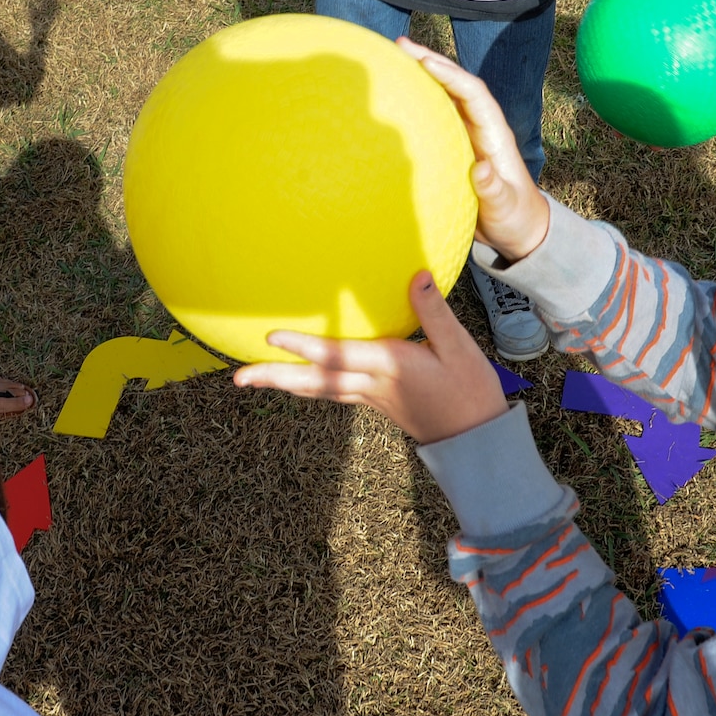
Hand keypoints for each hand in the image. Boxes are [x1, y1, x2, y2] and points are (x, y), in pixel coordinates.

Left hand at [232, 272, 507, 443]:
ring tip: (252, 380)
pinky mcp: (375, 403)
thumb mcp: (459, 348)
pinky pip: (332, 393)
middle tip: (239, 379)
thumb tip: (417, 275)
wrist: (476, 440)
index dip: (303, 346)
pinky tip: (296, 382)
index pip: (337, 355)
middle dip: (275, 378)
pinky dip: (308, 386)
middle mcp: (372, 384)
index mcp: (389, 367)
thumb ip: (434, 311)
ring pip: (319, 390)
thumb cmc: (471, 390)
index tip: (271, 336)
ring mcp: (371, 398)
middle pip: (315, 381)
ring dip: (284, 384)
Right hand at [397, 37, 550, 261]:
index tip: (425, 62)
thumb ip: (494, 191)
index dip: (451, 75)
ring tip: (393, 58)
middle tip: (400, 44)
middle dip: (431, 62)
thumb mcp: (505, 208)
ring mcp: (468, 134)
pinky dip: (417, 101)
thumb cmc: (514, 218)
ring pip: (444, 96)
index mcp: (495, 135)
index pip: (474, 94)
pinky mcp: (457, 146)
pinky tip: (395, 95)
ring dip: (422, 75)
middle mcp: (481, 127)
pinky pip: (435, 115)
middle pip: (456, 85)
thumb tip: (481, 170)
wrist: (518, 229)